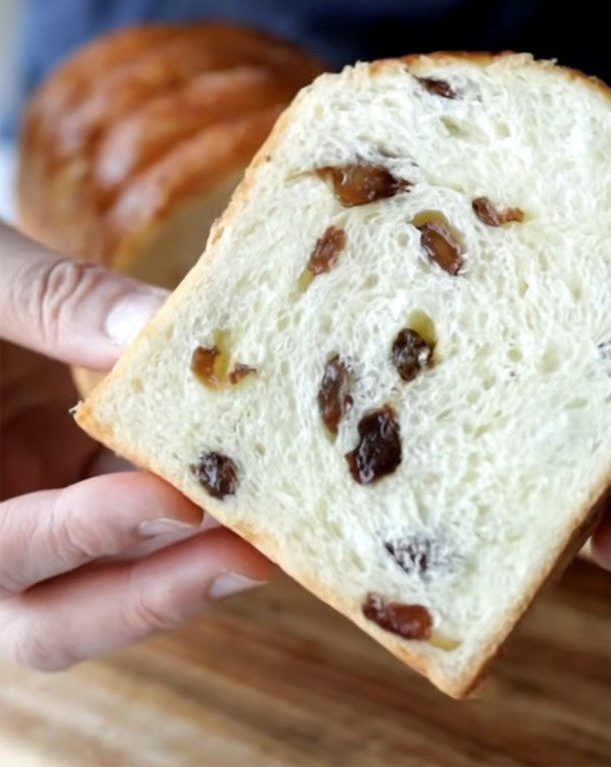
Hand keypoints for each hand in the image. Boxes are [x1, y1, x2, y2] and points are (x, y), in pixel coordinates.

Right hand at [0, 223, 270, 669]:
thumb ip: (55, 301)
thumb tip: (158, 323)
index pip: (2, 549)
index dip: (85, 534)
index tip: (175, 501)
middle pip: (56, 617)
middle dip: (156, 594)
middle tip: (250, 557)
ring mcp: (44, 516)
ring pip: (114, 580)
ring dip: (195, 564)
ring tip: (275, 532)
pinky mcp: (88, 493)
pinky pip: (144, 527)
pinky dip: (197, 519)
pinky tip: (255, 490)